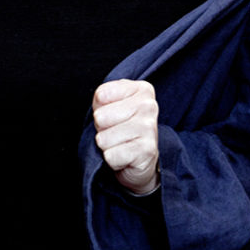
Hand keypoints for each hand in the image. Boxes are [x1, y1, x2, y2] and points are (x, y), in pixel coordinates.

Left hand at [92, 79, 160, 194]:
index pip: (101, 95)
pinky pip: (111, 156)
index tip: (113, 115)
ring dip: (107, 146)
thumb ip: (102, 98)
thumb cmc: (122, 128)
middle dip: (102, 129)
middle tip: (115, 132)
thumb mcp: (110, 105)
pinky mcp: (147, 150)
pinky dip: (113, 159)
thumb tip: (100, 104)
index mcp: (143, 90)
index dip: (100, 108)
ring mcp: (149, 128)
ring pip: (103, 138)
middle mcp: (149, 106)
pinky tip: (125, 156)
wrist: (140, 158)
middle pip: (100, 117)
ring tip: (120, 143)